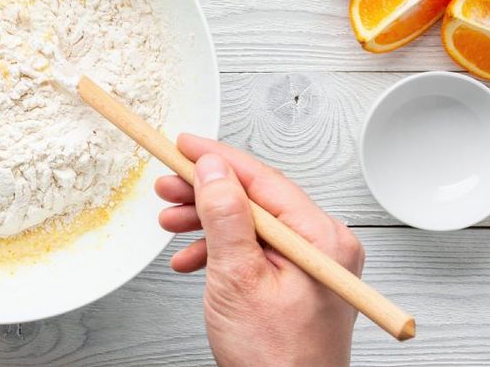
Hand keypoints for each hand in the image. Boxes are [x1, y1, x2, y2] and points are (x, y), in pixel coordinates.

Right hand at [156, 135, 362, 366]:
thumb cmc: (276, 360)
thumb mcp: (237, 278)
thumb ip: (224, 216)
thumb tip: (212, 168)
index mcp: (321, 238)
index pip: (262, 179)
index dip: (216, 158)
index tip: (183, 145)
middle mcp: (323, 246)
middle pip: (254, 199)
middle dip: (205, 193)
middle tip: (166, 186)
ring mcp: (312, 264)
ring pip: (250, 224)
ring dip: (207, 222)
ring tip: (170, 223)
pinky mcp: (298, 281)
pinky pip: (255, 250)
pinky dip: (220, 250)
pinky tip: (190, 259)